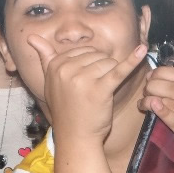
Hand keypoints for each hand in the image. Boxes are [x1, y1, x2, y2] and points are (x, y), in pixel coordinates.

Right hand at [29, 36, 145, 140]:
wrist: (75, 136)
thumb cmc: (66, 109)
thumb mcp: (50, 82)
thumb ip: (44, 58)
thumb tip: (31, 36)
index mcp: (55, 65)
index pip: (83, 51)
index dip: (89, 65)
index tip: (83, 83)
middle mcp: (67, 69)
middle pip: (98, 55)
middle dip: (101, 70)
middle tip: (91, 91)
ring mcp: (84, 78)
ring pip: (109, 63)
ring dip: (110, 77)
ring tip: (99, 94)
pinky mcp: (101, 88)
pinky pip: (120, 70)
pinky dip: (133, 60)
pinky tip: (143, 50)